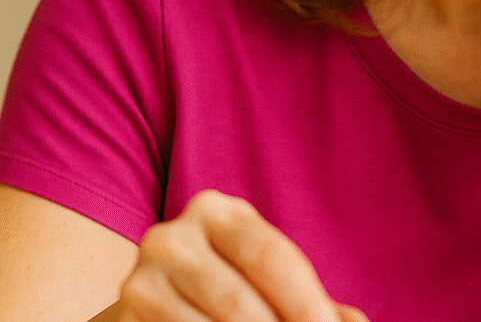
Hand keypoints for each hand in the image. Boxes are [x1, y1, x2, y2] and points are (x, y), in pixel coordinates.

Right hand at [115, 190, 368, 321]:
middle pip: (237, 301)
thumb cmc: (233, 283)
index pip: (271, 257)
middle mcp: (172, 238)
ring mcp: (140, 279)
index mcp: (219, 212)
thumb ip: (313, 302)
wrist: (158, 295)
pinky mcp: (124, 317)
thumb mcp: (269, 278)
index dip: (306, 302)